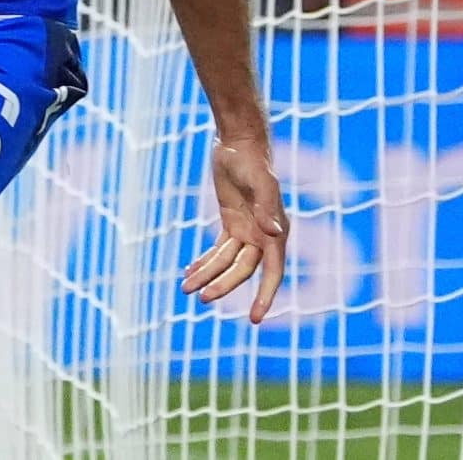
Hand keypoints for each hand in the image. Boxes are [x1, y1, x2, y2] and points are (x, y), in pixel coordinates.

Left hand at [181, 126, 288, 322]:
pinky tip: (190, 271)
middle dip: (223, 286)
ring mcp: (247, 230)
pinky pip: (219, 249)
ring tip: (186, 289)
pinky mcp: (231, 222)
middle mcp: (263, 235)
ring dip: (208, 275)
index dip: (265, 296)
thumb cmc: (253, 162)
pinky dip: (206, 261)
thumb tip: (274, 232)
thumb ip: (266, 208)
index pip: (272, 272)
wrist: (240, 143)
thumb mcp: (260, 183)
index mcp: (276, 232)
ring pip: (226, 263)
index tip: (255, 319)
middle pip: (242, 271)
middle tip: (201, 298)